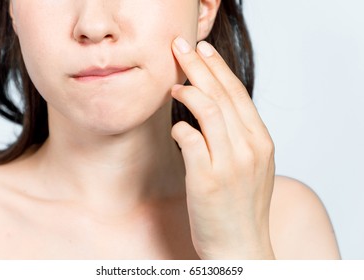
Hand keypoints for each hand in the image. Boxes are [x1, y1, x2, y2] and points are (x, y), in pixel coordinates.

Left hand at [171, 37, 275, 258]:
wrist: (241, 246)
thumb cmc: (241, 206)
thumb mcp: (251, 166)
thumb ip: (238, 137)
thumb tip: (214, 109)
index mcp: (261, 142)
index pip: (238, 94)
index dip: (219, 68)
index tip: (204, 50)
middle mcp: (249, 148)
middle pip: (221, 94)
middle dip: (199, 65)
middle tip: (181, 47)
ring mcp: (229, 163)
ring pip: (207, 110)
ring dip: (187, 91)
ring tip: (173, 84)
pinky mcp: (207, 179)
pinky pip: (190, 139)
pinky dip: (180, 128)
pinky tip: (176, 128)